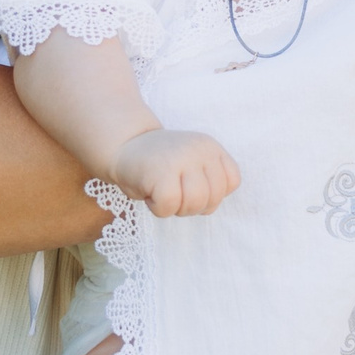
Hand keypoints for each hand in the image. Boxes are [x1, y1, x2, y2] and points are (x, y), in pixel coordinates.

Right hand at [110, 126, 240, 218]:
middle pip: (212, 198)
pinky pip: (169, 207)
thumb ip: (209, 181)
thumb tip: (211, 205)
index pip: (232, 182)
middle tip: (173, 193)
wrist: (122, 145)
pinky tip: (149, 193)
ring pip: (194, 204)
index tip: (190, 186)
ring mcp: (181, 159)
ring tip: (162, 193)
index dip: (212, 195)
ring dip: (175, 209)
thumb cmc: (159, 165)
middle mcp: (199, 149)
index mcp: (210, 147)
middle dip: (192, 207)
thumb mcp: (193, 165)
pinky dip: (157, 209)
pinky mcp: (161, 172)